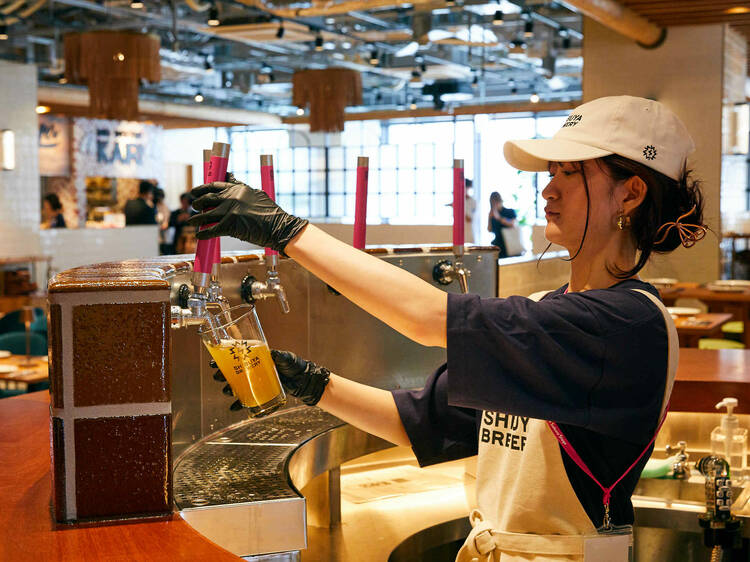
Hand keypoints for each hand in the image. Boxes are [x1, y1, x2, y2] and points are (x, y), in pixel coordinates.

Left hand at [187, 174, 308, 252]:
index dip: (202, 188)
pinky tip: (199, 235)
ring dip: (196, 219)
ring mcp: (230, 211)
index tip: (195, 192)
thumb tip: (230, 178)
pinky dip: (203, 234)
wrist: (279, 227)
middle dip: (197, 203)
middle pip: (207, 198)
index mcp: (238, 189)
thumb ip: (242, 188)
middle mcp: (232, 198)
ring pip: (205, 214)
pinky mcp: (229, 225)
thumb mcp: (257, 195)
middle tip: (194, 206)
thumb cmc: (271, 213)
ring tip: (191, 222)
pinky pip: (211, 230)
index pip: (215, 186)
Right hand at [209, 349, 330, 409]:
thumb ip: (279, 356)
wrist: (302, 380)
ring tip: (227, 392)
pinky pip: (247, 400)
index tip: (213, 363)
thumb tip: (273, 355)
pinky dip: (240, 405)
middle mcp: (252, 371)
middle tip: (218, 378)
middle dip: (222, 376)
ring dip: (229, 390)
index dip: (222, 360)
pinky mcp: (260, 394)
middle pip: (232, 373)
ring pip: (237, 387)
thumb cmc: (293, 365)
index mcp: (255, 358)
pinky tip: (234, 408)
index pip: (235, 357)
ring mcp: (255, 383)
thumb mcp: (286, 358)